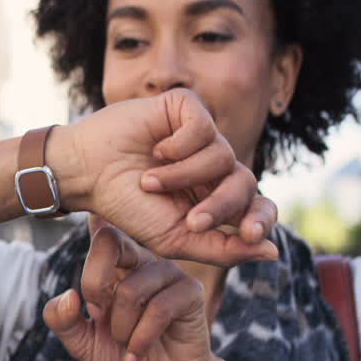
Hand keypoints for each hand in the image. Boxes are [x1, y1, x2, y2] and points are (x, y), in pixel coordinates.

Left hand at [43, 218, 223, 360]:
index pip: (98, 231)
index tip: (89, 301)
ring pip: (130, 290)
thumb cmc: (122, 353)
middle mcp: (140, 259)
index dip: (86, 249)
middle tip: (96, 315)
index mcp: (114, 263)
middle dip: (93, 284)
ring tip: (125, 343)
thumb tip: (69, 295)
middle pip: (110, 241)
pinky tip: (136, 354)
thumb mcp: (81, 341)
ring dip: (120, 328)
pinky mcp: (190, 291)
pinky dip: (140, 339)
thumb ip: (61, 319)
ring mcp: (167, 272)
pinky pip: (159, 309)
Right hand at [51, 89, 276, 266]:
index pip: (258, 205)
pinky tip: (156, 150)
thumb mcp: (174, 239)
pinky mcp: (186, 108)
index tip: (250, 234)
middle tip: (190, 221)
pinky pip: (204, 128)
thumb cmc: (127, 207)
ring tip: (149, 181)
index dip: (261, 218)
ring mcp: (201, 135)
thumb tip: (273, 252)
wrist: (87, 174)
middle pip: (245, 183)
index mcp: (214, 197)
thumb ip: (222, 249)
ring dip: (183, 176)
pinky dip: (179, 146)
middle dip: (220, 206)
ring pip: (223, 156)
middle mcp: (213, 166)